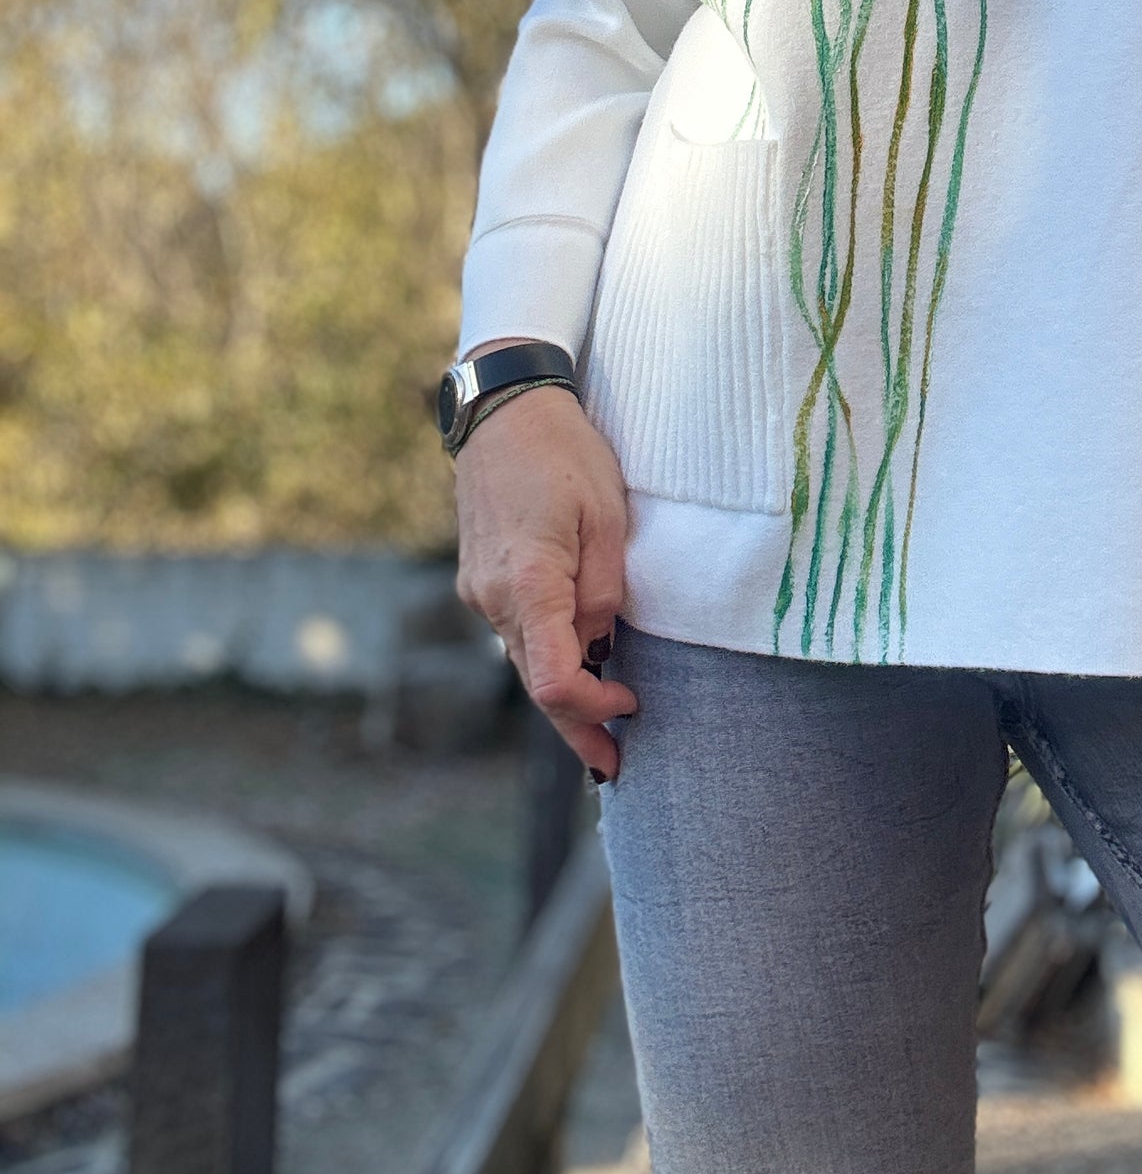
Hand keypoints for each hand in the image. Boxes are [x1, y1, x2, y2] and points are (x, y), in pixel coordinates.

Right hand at [454, 382, 636, 779]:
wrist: (503, 409)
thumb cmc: (564, 453)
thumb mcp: (607, 517)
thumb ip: (606, 590)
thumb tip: (602, 646)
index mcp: (529, 584)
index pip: (552, 682)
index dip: (591, 712)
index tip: (630, 710)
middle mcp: (493, 597)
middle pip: (535, 684)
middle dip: (577, 726)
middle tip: (615, 764)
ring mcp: (479, 590)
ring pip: (523, 658)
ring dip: (562, 693)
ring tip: (605, 719)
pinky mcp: (479, 578)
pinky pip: (515, 630)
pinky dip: (545, 655)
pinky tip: (576, 662)